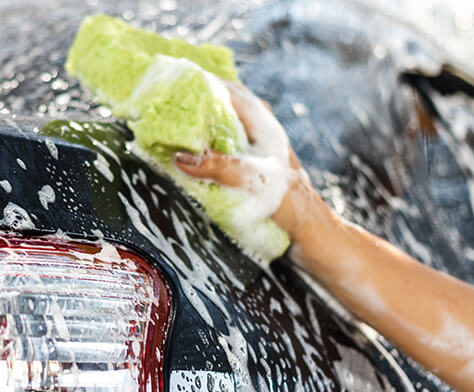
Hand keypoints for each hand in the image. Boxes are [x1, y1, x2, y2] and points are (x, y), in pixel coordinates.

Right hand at [174, 80, 333, 243]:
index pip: (226, 90)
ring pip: (222, 121)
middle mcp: (259, 128)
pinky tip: (189, 150)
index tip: (170, 78)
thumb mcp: (252, 181)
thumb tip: (180, 157)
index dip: (198, 81)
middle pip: (222, 101)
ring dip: (199, 119)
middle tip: (163, 99)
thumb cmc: (288, 203)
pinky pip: (223, 142)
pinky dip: (204, 140)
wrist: (309, 231)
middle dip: (194, 98)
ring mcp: (255, 145)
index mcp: (263, 122)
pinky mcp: (251, 163)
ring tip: (170, 121)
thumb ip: (219, 166)